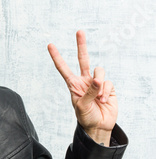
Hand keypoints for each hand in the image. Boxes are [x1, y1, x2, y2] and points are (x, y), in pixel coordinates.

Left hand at [47, 30, 116, 144]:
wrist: (98, 126)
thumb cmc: (86, 117)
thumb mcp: (81, 106)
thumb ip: (88, 92)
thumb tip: (97, 80)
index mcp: (73, 84)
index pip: (63, 68)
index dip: (56, 56)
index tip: (49, 45)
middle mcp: (84, 80)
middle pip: (82, 59)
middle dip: (81, 45)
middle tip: (79, 31)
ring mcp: (96, 82)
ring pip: (99, 71)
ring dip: (99, 84)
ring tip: (97, 98)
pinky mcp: (108, 87)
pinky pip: (108, 83)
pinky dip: (106, 92)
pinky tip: (103, 101)